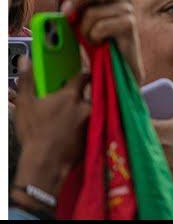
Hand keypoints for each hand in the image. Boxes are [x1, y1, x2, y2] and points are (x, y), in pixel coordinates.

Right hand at [12, 57, 90, 196]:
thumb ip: (27, 80)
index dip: (81, 72)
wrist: (45, 163)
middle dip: (86, 90)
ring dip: (88, 105)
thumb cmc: (34, 133)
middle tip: (76, 93)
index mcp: (70, 96)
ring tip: (76, 110)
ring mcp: (91, 120)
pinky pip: (95, 121)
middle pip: (92, 91)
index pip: (83, 75)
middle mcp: (85, 106)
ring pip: (94, 106)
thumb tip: (25, 59)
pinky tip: (78, 124)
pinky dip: (89, 120)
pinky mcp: (93, 133)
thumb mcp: (25, 105)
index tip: (79, 72)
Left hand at [61, 0, 143, 83]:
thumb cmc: (100, 42)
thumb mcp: (84, 21)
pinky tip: (101, 44)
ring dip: (85, 30)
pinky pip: (100, 27)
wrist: (120, 65)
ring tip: (92, 39)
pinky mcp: (130, 24)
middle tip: (65, 15)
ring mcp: (128, 10)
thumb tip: (64, 1)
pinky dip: (94, 38)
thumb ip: (76, 8)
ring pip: (93, 12)